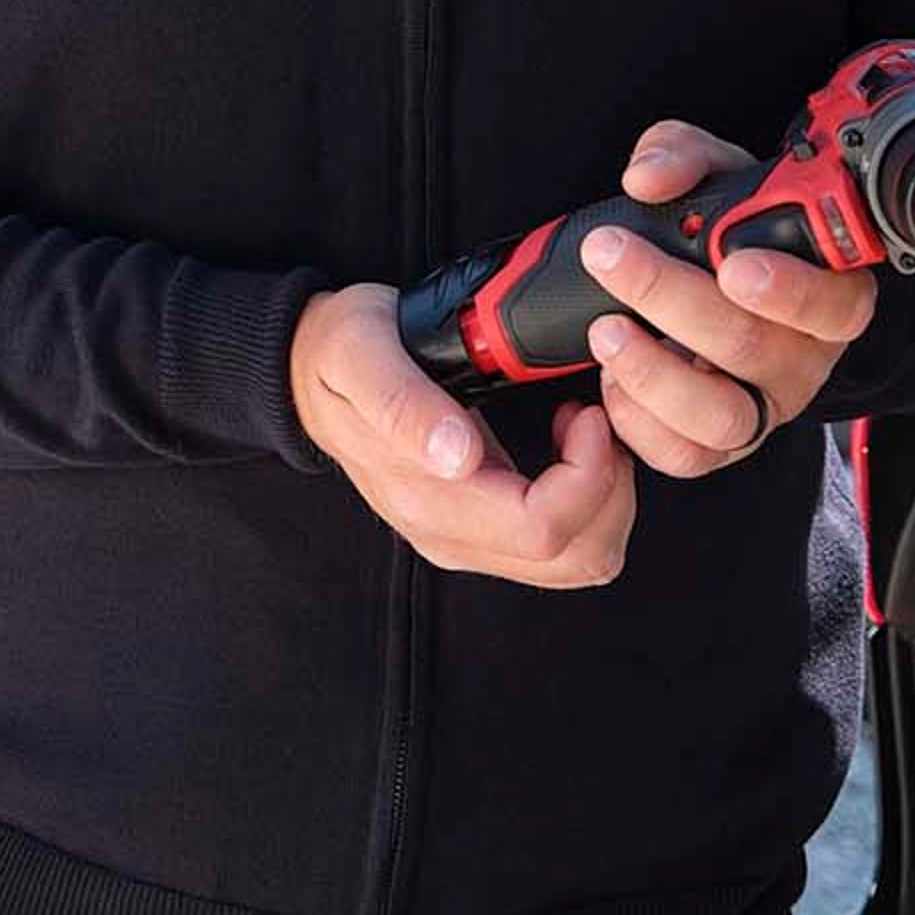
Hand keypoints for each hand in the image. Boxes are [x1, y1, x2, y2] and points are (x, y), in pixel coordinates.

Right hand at [287, 279, 634, 587]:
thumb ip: (402, 404)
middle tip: (591, 420)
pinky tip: (569, 448)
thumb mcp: (361, 354)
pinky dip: (589, 500)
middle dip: (609, 488)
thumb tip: (457, 455)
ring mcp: (465, 539)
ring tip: (583, 433)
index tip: (583, 413)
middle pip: (577, 556)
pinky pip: (566, 545)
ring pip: (581, 560)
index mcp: (426, 499)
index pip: (542, 527)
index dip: (586, 475)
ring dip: (605, 498)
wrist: (305, 372)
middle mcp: (449, 535)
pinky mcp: (479, 531)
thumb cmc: (340, 353)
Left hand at [582, 118, 880, 478]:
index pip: (835, 302)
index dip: (790, 289)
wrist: (705, 284)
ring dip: (652, 373)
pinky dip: (637, 423)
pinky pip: (684, 456)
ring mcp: (763, 407)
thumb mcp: (710, 176)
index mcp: (828, 294)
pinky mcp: (718, 446)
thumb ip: (683, 156)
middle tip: (613, 256)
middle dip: (671, 299)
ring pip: (722, 418)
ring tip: (606, 330)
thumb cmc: (723, 230)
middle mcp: (803, 358)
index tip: (732, 263)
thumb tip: (648, 178)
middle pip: (753, 348)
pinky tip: (609, 380)